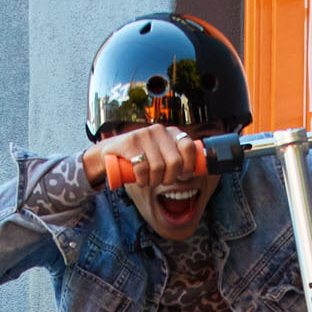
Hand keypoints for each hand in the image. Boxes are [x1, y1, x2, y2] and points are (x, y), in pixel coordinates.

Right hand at [83, 125, 201, 190]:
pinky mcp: (130, 143)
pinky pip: (143, 169)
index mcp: (171, 132)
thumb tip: (204, 169)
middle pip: (176, 162)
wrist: (108, 154)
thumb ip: (179, 158)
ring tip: (148, 181)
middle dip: (170, 178)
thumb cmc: (140, 159)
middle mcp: (159, 130)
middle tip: (161, 181)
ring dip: (153, 182)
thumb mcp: (161, 155)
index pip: (189, 147)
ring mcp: (144, 135)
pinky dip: (142, 180)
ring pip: (158, 168)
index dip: (189, 166)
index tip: (183, 176)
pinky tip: (139, 180)